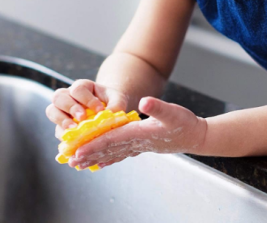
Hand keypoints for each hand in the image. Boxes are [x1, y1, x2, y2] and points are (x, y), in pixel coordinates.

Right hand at [45, 79, 128, 139]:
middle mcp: (68, 96)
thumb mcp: (117, 99)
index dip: (86, 99)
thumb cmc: (112, 102)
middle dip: (70, 107)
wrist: (109, 111)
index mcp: (82, 87)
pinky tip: (74, 141)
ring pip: (52, 111)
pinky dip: (64, 136)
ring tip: (73, 129)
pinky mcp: (62, 126)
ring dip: (61, 121)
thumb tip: (111, 115)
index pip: (78, 89)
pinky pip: (57, 129)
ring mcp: (62, 111)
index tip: (99, 110)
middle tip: (82, 118)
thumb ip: (116, 104)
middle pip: (58, 96)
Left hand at [68, 96, 206, 168]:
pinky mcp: (141, 146)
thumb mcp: (173, 112)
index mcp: (139, 133)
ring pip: (111, 153)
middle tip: (70, 160)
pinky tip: (99, 162)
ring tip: (78, 163)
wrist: (196, 136)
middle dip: (88, 154)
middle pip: (107, 149)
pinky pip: (120, 154)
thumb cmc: (185, 123)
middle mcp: (136, 142)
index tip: (78, 150)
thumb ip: (158, 107)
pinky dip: (108, 157)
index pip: (112, 140)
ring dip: (94, 158)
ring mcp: (138, 146)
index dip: (94, 144)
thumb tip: (144, 102)